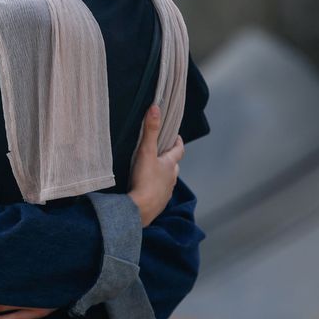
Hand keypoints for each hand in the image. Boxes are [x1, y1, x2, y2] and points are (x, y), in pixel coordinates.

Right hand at [128, 105, 184, 225]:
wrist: (140, 210)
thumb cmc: (145, 180)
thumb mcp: (146, 151)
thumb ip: (150, 130)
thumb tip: (155, 108)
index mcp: (171, 165)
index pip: (179, 150)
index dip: (178, 142)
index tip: (175, 136)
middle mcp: (171, 178)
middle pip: (174, 165)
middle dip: (169, 158)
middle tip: (161, 151)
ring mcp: (166, 192)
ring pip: (167, 179)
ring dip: (163, 173)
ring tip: (153, 169)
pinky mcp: (158, 203)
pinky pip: (159, 192)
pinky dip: (155, 187)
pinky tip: (146, 187)